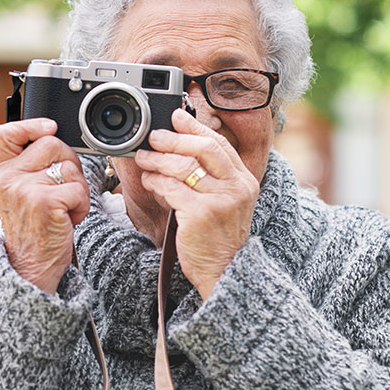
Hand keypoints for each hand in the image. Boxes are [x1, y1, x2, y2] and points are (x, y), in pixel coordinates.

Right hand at [0, 118, 89, 293]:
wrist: (30, 267)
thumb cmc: (33, 229)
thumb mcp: (21, 194)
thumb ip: (30, 166)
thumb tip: (55, 136)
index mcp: (1, 173)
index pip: (5, 134)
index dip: (30, 125)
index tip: (49, 128)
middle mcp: (8, 178)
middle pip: (52, 144)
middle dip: (68, 163)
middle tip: (63, 190)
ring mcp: (25, 189)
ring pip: (70, 166)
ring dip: (76, 188)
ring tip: (62, 209)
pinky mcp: (45, 202)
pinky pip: (79, 189)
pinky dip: (81, 206)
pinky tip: (67, 220)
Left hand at [134, 109, 259, 299]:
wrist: (225, 272)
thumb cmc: (219, 239)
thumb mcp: (227, 204)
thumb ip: (214, 179)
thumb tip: (182, 150)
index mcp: (245, 182)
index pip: (220, 144)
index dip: (196, 127)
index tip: (177, 117)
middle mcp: (236, 188)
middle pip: (204, 148)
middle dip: (174, 138)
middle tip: (153, 137)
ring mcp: (219, 201)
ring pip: (183, 166)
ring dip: (158, 159)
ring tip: (144, 159)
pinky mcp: (200, 214)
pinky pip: (171, 188)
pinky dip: (156, 181)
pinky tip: (149, 181)